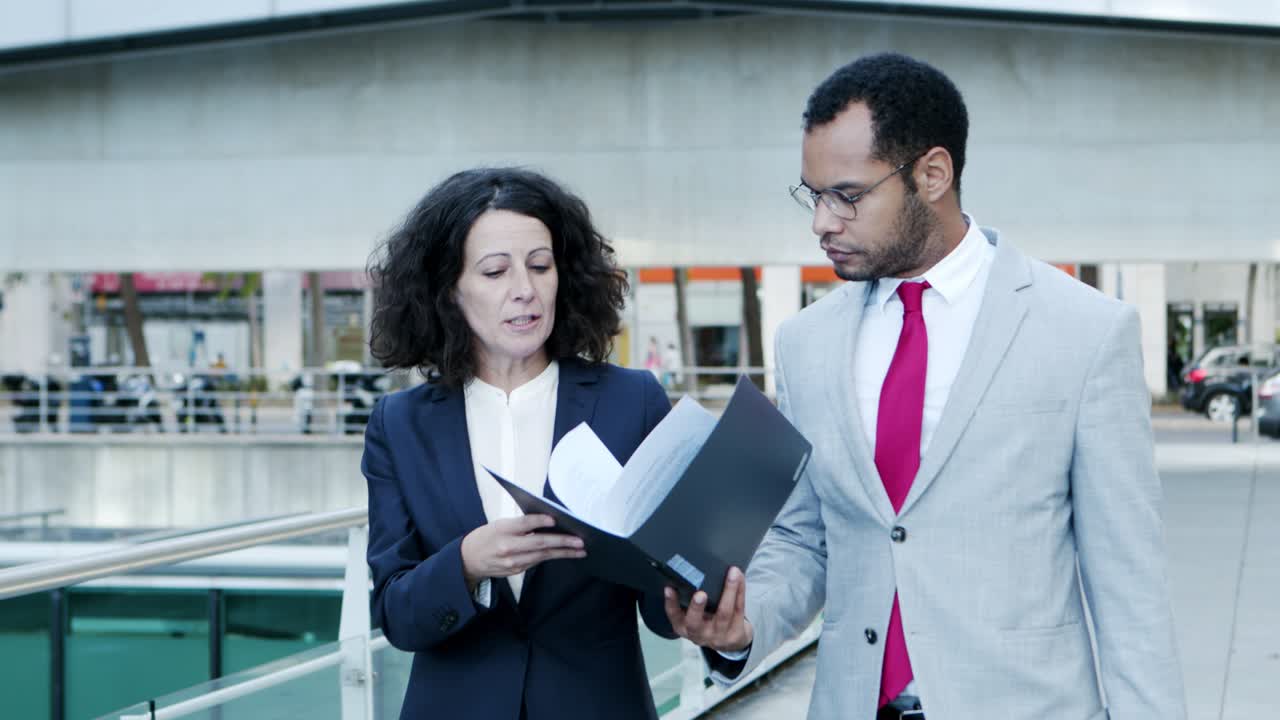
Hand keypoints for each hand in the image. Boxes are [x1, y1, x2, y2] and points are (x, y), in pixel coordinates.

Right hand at [460, 514, 584, 588]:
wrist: (469, 560)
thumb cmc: (487, 536)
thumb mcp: (499, 524)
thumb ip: (521, 524)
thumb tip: (548, 522)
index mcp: (502, 530)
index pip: (523, 523)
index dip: (539, 521)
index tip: (554, 518)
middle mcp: (507, 547)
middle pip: (538, 543)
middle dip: (561, 542)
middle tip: (579, 541)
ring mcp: (512, 562)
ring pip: (542, 556)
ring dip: (563, 552)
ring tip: (580, 549)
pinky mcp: (516, 570)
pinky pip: (537, 561)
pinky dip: (552, 556)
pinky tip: (565, 553)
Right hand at [664, 566, 752, 652]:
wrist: (731, 642)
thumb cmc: (709, 621)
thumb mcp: (695, 615)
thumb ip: (689, 598)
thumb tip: (688, 572)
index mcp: (685, 627)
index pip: (674, 616)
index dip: (670, 603)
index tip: (669, 588)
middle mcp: (699, 634)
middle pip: (695, 622)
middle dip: (696, 607)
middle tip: (700, 593)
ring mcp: (718, 635)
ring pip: (724, 613)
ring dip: (729, 591)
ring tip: (732, 574)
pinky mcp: (736, 633)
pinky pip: (739, 609)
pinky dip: (739, 591)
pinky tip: (739, 578)